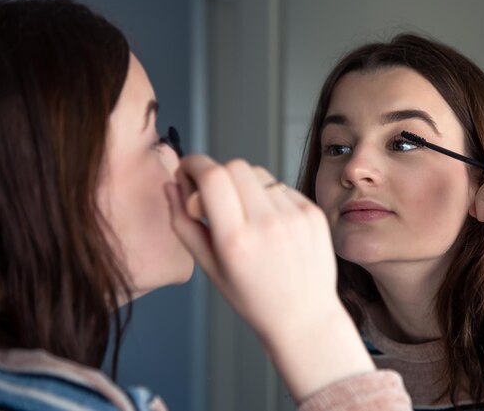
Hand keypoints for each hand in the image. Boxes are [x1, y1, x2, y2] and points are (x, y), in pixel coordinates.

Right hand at [164, 155, 373, 399]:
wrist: (304, 317)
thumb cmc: (252, 298)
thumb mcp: (209, 268)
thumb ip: (183, 223)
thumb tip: (170, 185)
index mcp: (235, 240)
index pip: (212, 176)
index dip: (193, 165)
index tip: (187, 171)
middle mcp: (268, 224)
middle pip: (235, 166)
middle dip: (217, 173)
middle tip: (213, 196)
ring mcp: (295, 216)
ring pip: (259, 173)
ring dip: (244, 185)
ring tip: (246, 216)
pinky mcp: (313, 213)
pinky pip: (282, 187)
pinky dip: (269, 198)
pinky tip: (271, 225)